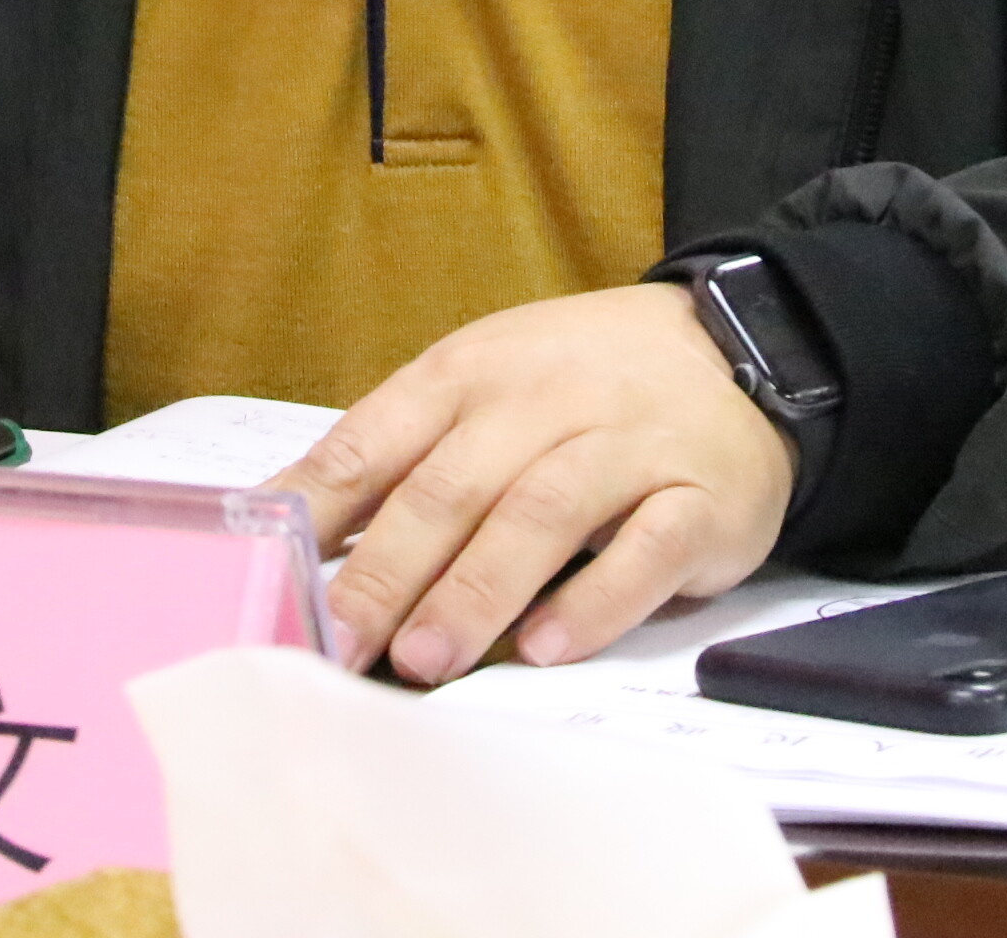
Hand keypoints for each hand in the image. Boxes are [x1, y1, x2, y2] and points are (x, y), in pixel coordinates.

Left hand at [265, 283, 791, 684]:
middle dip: (389, 571)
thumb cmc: (582, 385)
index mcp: (469, 373)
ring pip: (541, 514)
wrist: (738, 348)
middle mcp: (543, 400)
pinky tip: (549, 645)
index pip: (375, 439)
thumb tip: (298, 540)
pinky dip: (596, 599)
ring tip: (426, 659)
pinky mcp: (700, 498)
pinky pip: (646, 550)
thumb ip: (402, 460)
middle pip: (452, 485)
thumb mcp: (483, 391)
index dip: (317, 512)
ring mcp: (625, 446)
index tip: (268, 578)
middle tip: (344, 644)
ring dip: (476, 591)